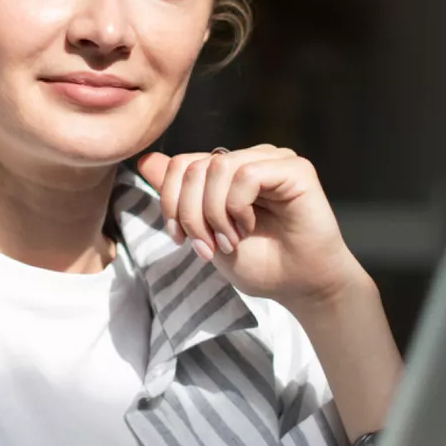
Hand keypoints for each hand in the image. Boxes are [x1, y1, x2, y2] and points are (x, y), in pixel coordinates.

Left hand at [137, 146, 363, 306]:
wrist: (300, 286)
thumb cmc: (260, 264)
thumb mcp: (205, 233)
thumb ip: (179, 199)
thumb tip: (145, 160)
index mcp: (226, 173)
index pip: (180, 164)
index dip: (170, 202)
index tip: (181, 240)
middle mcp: (248, 160)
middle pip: (193, 167)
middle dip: (190, 214)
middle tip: (208, 248)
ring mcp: (271, 160)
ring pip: (216, 167)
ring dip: (214, 214)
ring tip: (230, 241)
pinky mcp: (295, 168)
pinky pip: (246, 174)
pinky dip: (238, 207)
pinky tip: (249, 227)